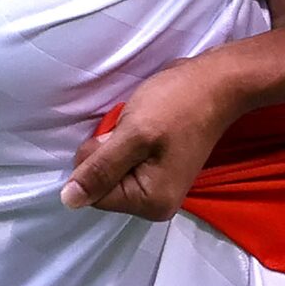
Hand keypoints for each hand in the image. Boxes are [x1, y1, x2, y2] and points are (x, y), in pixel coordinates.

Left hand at [60, 55, 250, 219]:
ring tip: (141, 125)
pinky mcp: (160, 168)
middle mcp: (156, 203)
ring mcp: (160, 186)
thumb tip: (68, 201)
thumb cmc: (176, 104)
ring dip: (117, 145)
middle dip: (107, 153)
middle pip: (104, 186)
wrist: (216, 82)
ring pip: (112, 171)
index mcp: (150, 202)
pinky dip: (127, 142)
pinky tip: (144, 126)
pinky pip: (126, 162)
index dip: (95, 162)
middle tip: (133, 128)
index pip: (94, 195)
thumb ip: (100, 169)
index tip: (118, 136)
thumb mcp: (133, 134)